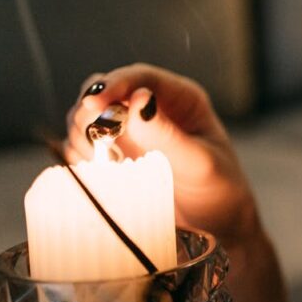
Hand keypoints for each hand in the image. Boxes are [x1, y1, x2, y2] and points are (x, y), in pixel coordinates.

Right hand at [66, 63, 260, 246]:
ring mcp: (131, 132)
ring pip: (89, 117)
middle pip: (106, 92)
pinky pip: (84, 145)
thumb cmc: (219, 190)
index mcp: (180, 99)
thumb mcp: (199, 164)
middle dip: (92, 112)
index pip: (140, 77)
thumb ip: (168, 134)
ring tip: (105, 162)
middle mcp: (152, 108)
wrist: (216, 224)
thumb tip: (138, 100)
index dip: (113, 84)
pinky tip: (99, 172)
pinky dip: (81, 155)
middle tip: (97, 142)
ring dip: (85, 136)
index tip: (93, 103)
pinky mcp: (116, 156)